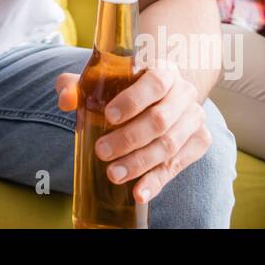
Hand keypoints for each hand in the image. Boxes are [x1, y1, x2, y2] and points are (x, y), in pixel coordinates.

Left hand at [56, 60, 210, 203]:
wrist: (160, 97)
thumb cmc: (123, 87)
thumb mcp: (99, 81)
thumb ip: (77, 85)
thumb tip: (66, 100)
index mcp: (163, 70)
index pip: (155, 83)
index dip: (133, 100)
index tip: (109, 116)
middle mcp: (184, 93)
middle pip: (160, 120)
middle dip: (129, 139)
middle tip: (102, 151)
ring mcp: (194, 118)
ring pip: (169, 145)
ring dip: (140, 163)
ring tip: (113, 175)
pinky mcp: (199, 142)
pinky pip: (178, 165)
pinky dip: (157, 181)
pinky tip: (139, 194)